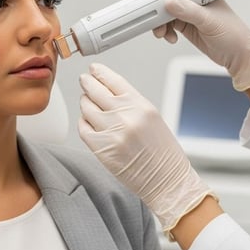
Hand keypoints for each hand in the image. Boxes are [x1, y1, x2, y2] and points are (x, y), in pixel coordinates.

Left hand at [78, 62, 214, 232]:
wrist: (166, 179)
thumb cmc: (163, 151)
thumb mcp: (152, 117)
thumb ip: (130, 103)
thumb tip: (108, 91)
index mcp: (140, 105)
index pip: (113, 80)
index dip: (100, 72)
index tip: (93, 69)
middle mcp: (125, 116)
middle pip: (95, 91)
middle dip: (87, 83)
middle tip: (84, 80)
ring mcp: (111, 132)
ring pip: (87, 108)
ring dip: (85, 103)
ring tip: (89, 104)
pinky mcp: (101, 148)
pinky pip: (83, 128)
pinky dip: (84, 123)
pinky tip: (89, 122)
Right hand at [138, 0, 249, 90]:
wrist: (239, 56)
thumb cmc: (235, 35)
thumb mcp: (211, 22)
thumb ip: (190, 12)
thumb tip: (170, 2)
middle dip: (155, 6)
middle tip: (149, 15)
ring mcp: (188, 12)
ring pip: (164, 11)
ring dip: (158, 22)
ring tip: (162, 32)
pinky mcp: (185, 25)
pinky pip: (166, 24)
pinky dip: (163, 31)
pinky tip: (170, 37)